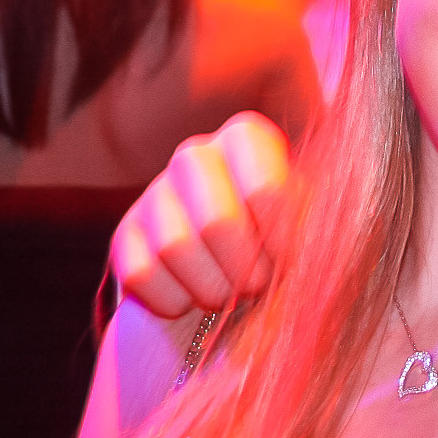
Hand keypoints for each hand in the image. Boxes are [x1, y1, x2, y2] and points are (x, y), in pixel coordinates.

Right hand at [110, 111, 292, 316]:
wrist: (236, 267)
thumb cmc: (285, 235)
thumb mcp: (311, 219)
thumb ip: (313, 222)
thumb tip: (310, 251)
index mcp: (248, 138)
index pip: (265, 188)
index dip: (281, 235)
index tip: (291, 260)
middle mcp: (195, 156)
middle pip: (217, 221)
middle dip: (244, 268)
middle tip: (259, 286)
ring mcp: (154, 193)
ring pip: (175, 248)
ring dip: (211, 287)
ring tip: (231, 295)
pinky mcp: (125, 234)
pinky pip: (141, 274)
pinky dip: (173, 300)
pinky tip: (193, 299)